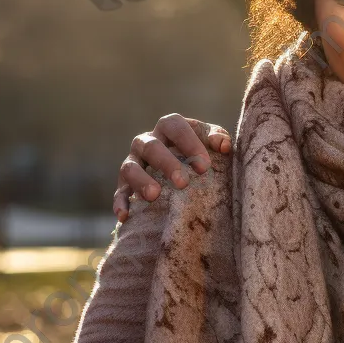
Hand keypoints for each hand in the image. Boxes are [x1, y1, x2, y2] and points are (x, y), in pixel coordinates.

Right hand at [113, 114, 231, 221]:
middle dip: (166, 163)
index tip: (205, 166)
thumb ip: (219, 139)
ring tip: (154, 195)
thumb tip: (224, 146)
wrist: (183, 173)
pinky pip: (119, 192)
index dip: (189, 143)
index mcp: (168, 128)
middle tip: (183, 183)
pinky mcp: (124, 185)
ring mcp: (133, 162)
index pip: (174, 126)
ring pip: (130, 167)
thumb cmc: (200, 153)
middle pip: (151, 146)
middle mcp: (147, 142)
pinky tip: (124, 215)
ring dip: (141, 180)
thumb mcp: (210, 143)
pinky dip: (120, 203)